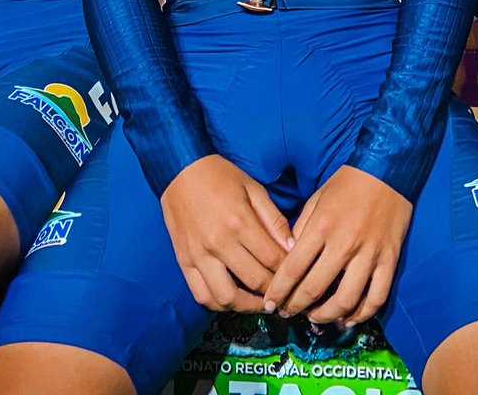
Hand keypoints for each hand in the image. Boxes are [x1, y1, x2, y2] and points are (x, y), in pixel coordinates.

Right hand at [160, 155, 294, 312]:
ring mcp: (199, 256)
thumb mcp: (254, 189)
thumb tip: (293, 248)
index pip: (272, 260)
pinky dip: (219, 304)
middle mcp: (219, 243)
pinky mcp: (184, 262)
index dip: (289, 273)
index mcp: (240, 222)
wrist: (180, 170)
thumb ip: (274, 220)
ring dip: (248, 307)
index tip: (297, 277)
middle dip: (274, 292)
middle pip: (254, 281)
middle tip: (285, 295)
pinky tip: (234, 301)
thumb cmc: (221, 176)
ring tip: (261, 304)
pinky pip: (202, 295)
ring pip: (226, 298)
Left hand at [263, 165, 411, 325]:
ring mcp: (369, 254)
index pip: (293, 269)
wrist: (387, 170)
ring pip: (346, 300)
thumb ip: (301, 230)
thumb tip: (288, 259)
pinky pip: (376, 297)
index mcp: (321, 227)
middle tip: (288, 313)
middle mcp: (344, 244)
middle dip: (296, 307)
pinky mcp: (389, 259)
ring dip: (326, 316)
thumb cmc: (347, 184)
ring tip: (315, 318)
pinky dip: (361, 314)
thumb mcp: (316, 200)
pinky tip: (347, 318)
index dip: (278, 291)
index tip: (270, 304)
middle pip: (315, 288)